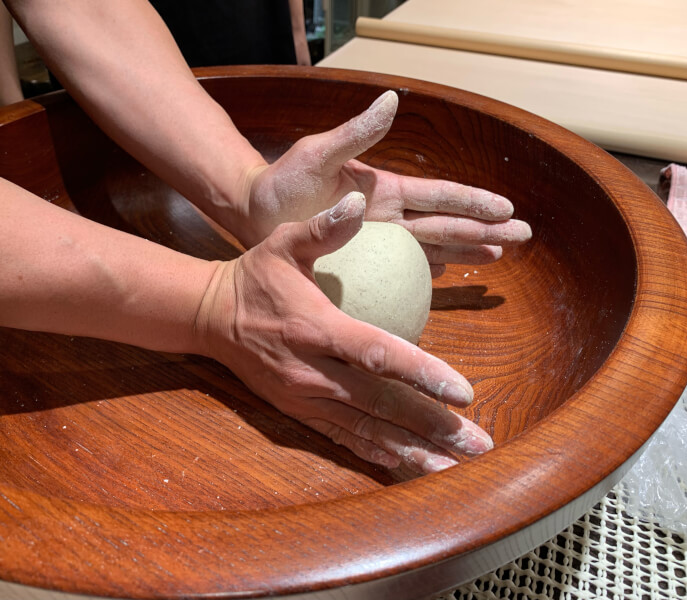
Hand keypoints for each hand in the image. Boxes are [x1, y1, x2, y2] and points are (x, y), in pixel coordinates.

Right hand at [195, 192, 492, 473]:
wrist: (208, 317)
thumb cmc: (254, 276)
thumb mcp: (283, 243)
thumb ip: (324, 227)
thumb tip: (360, 200)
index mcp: (316, 329)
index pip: (377, 355)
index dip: (422, 374)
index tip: (464, 392)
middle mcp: (312, 372)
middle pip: (380, 405)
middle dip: (432, 427)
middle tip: (478, 446)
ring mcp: (304, 398)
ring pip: (365, 431)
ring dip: (412, 452)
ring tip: (453, 471)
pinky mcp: (296, 412)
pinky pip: (341, 438)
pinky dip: (376, 454)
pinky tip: (406, 467)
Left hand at [243, 91, 531, 275]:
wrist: (254, 213)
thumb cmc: (283, 182)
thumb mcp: (318, 153)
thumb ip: (356, 134)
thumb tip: (392, 101)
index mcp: (385, 190)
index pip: (439, 197)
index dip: (474, 203)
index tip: (507, 209)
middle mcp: (388, 218)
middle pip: (447, 226)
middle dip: (486, 230)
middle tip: (524, 237)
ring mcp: (378, 243)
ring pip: (433, 249)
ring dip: (467, 251)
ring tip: (500, 256)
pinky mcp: (363, 264)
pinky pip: (403, 272)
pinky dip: (429, 274)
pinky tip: (449, 278)